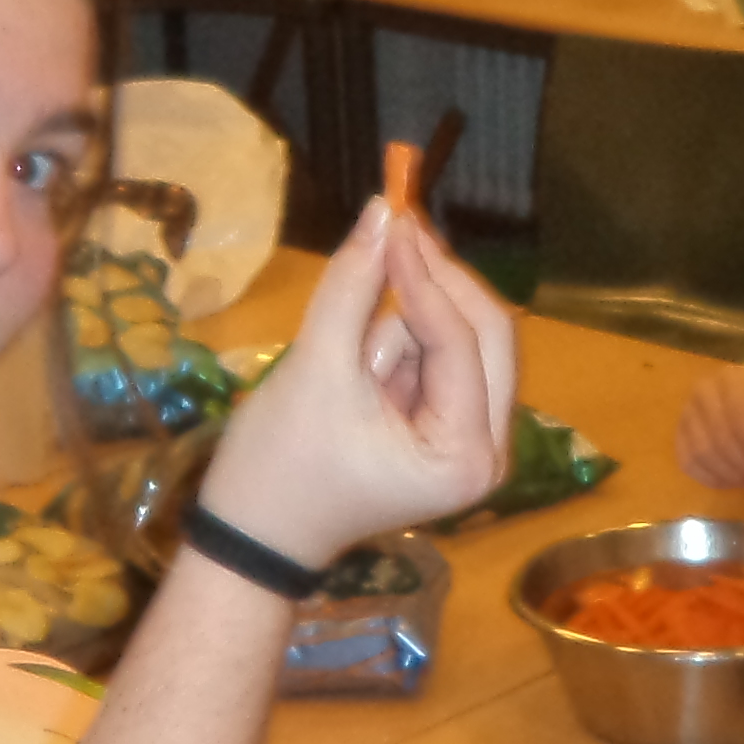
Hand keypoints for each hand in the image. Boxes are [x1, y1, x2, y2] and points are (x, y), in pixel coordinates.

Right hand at [197, 205, 518, 572]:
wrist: (252, 534)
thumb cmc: (280, 465)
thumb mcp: (315, 369)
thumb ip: (352, 287)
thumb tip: (381, 209)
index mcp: (467, 455)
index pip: (461, 341)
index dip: (425, 275)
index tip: (392, 215)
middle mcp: (490, 451)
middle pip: (487, 334)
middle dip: (436, 283)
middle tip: (394, 226)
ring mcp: (473, 441)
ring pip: (463, 340)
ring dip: (409, 325)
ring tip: (350, 364)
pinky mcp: (449, 429)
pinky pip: (440, 359)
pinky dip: (405, 344)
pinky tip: (362, 371)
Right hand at [673, 368, 743, 498]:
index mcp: (733, 379)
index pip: (738, 414)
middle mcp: (703, 391)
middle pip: (718, 436)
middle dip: (740, 464)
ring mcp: (686, 413)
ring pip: (701, 452)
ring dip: (726, 473)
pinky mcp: (678, 435)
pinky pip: (688, 463)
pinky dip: (710, 478)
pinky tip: (728, 480)